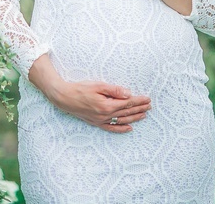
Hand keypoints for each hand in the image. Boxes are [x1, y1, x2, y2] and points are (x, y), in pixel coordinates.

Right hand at [27, 53, 151, 132]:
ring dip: (134, 118)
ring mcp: (101, 121)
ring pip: (122, 121)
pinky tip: (129, 128)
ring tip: (144, 115)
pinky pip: (111, 128)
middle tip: (150, 106)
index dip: (139, 101)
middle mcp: (105, 115)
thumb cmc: (80, 89)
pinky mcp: (96, 123)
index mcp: (107, 105)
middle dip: (139, 109)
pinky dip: (121, 129)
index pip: (127, 103)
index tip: (147, 99)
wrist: (64, 97)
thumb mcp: (98, 85)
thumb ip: (114, 90)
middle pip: (126, 112)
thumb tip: (129, 94)